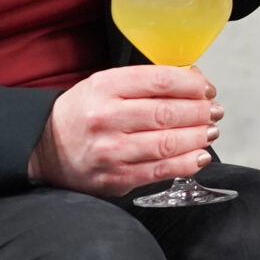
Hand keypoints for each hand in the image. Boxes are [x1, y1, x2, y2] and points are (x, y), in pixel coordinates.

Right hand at [28, 65, 222, 197]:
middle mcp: (106, 118)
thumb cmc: (84, 113)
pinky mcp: (115, 178)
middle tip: (215, 112)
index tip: (206, 89)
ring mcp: (110, 151)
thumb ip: (147, 82)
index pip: (160, 80)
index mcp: (104, 87)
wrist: (45, 148)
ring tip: (211, 132)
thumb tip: (194, 80)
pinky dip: (186, 164)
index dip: (192, 85)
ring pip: (167, 143)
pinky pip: (159, 171)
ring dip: (198, 137)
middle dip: (200, 112)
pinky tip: (200, 156)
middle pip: (167, 113)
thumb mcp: (106, 84)